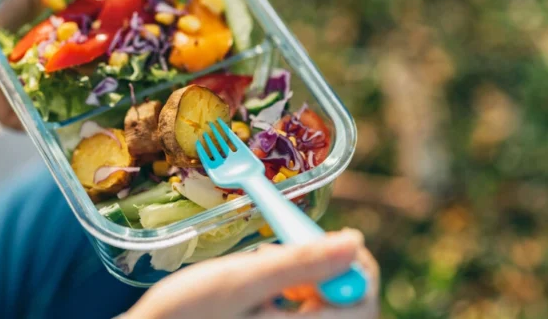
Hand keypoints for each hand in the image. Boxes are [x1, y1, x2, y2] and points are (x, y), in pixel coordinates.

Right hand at [125, 229, 379, 318]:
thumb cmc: (186, 314)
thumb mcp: (240, 281)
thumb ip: (300, 263)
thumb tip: (355, 242)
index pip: (362, 303)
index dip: (353, 264)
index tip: (326, 236)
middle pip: (347, 306)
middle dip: (325, 269)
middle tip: (288, 248)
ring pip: (324, 309)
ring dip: (305, 279)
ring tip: (265, 263)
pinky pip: (302, 317)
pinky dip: (289, 294)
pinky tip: (261, 284)